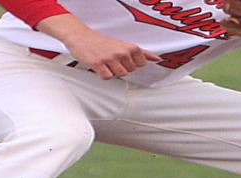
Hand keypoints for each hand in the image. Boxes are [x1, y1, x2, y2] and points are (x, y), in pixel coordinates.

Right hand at [36, 14, 160, 79]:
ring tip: (106, 62)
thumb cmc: (103, 43)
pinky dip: (103, 74)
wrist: (81, 37)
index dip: (132, 63)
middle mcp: (122, 52)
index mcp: (130, 47)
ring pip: (120, 76)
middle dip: (121, 67)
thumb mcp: (125, 45)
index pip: (141, 65)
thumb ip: (143, 53)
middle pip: (130, 71)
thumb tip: (158, 59)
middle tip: (112, 59)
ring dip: (112, 72)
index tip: (124, 58)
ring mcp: (110, 58)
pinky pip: (107, 78)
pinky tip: (100, 66)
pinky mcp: (98, 64)